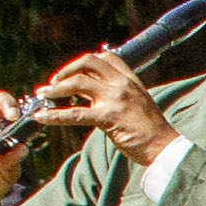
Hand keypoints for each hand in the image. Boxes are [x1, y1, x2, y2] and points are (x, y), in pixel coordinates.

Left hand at [44, 41, 176, 170]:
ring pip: (77, 84)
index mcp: (131, 80)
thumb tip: (99, 94)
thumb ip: (121, 93)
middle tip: (53, 82)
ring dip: (56, 89)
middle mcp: (122, 84)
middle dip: (66, 70)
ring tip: (43, 96)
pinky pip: (75, 114)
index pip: (106, 57)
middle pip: (88, 62)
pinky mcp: (108, 118)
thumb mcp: (140, 103)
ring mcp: (115, 99)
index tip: (73, 72)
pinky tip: (41, 118)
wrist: (164, 148)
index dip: (85, 62)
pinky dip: (55, 115)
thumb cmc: (152, 130)